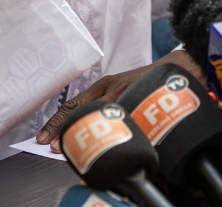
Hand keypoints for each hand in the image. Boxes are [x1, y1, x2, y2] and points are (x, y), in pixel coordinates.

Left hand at [35, 50, 201, 151]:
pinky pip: (122, 120)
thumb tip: (88, 132)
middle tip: (53, 146)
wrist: (177, 72)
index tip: (44, 138)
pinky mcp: (139, 100)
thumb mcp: (122, 90)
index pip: (73, 104)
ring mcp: (125, 94)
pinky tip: (107, 145)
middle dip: (64, 128)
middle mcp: (111, 88)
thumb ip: (106, 106)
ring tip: (73, 149)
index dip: (56, 122)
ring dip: (84, 133)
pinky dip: (112, 134)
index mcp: (104, 85)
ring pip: (98, 115)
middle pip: (80, 108)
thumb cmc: (147, 84)